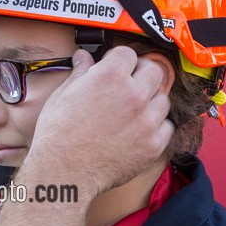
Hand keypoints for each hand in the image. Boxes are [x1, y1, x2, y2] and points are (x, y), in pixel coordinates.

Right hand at [25, 46, 172, 194]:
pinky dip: (157, 127)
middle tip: (130, 85)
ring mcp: (147, 121)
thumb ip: (80, 72)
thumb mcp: (63, 95)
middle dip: (141, 74)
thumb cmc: (58, 135)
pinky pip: (167, 127)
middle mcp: (134, 95)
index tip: (116, 67)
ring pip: (163, 99)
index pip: (128, 53)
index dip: (120, 60)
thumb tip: (83, 57)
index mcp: (110, 76)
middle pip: (154, 71)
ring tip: (134, 111)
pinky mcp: (153, 144)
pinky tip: (140, 130)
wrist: (64, 172)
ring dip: (151, 101)